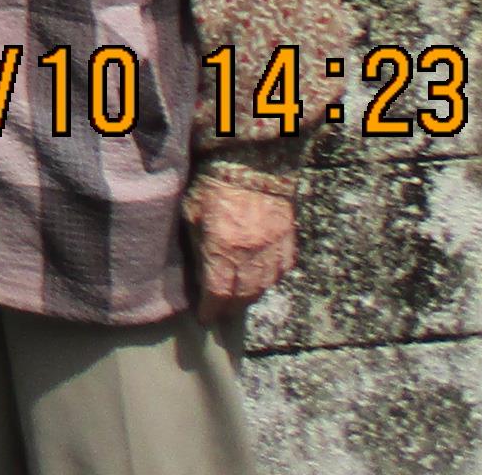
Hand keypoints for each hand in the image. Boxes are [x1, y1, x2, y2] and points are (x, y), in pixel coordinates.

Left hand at [185, 173, 297, 316]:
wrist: (253, 163)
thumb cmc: (214, 183)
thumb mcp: (193, 214)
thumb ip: (197, 246)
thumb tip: (199, 272)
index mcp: (224, 250)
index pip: (217, 294)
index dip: (210, 310)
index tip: (205, 318)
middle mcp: (251, 257)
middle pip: (241, 296)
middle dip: (229, 308)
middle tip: (220, 313)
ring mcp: (273, 251)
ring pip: (263, 288)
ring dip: (249, 297)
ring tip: (237, 301)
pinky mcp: (288, 242)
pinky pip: (280, 271)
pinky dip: (269, 280)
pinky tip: (260, 280)